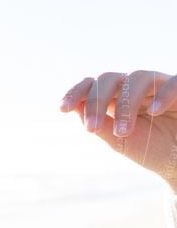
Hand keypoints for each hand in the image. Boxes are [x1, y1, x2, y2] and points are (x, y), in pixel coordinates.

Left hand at [60, 71, 176, 186]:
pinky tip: (152, 112)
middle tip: (91, 130)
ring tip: (122, 132)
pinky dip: (161, 95)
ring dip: (125, 106)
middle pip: (109, 78)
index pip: (92, 85)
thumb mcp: (120, 141)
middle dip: (96, 102)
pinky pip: (172, 83)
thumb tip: (75, 108)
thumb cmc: (152, 149)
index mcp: (115, 98)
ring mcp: (159, 86)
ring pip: (137, 78)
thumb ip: (100, 125)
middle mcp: (135, 87)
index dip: (76, 92)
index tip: (62, 109)